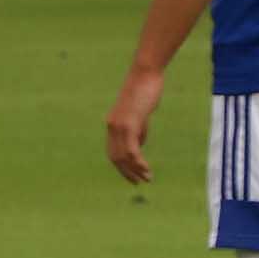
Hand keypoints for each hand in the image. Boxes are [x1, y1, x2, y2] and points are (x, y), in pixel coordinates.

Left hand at [105, 63, 164, 184]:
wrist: (144, 75)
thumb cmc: (145, 92)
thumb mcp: (140, 115)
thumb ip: (138, 131)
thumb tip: (138, 148)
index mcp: (112, 124)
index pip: (113, 152)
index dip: (121, 167)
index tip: (132, 177)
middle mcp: (111, 127)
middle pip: (115, 157)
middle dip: (127, 172)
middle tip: (139, 182)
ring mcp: (118, 126)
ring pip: (123, 156)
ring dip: (135, 170)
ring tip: (147, 179)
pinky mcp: (128, 124)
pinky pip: (131, 149)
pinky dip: (138, 162)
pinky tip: (146, 169)